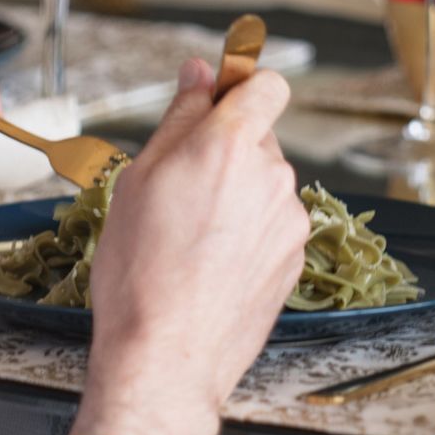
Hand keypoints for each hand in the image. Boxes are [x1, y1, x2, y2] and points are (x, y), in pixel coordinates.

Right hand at [70, 59, 310, 434]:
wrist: (166, 358)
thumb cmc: (139, 274)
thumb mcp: (139, 181)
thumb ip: (179, 119)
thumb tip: (198, 76)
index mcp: (230, 145)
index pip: (267, 85)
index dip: (241, 87)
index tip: (215, 101)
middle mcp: (272, 176)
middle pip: (258, 138)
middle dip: (224, 151)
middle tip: (177, 190)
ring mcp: (289, 221)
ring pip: (263, 185)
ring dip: (236, 195)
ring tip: (189, 236)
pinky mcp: (296, 259)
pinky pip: (271, 225)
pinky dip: (247, 233)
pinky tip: (210, 263)